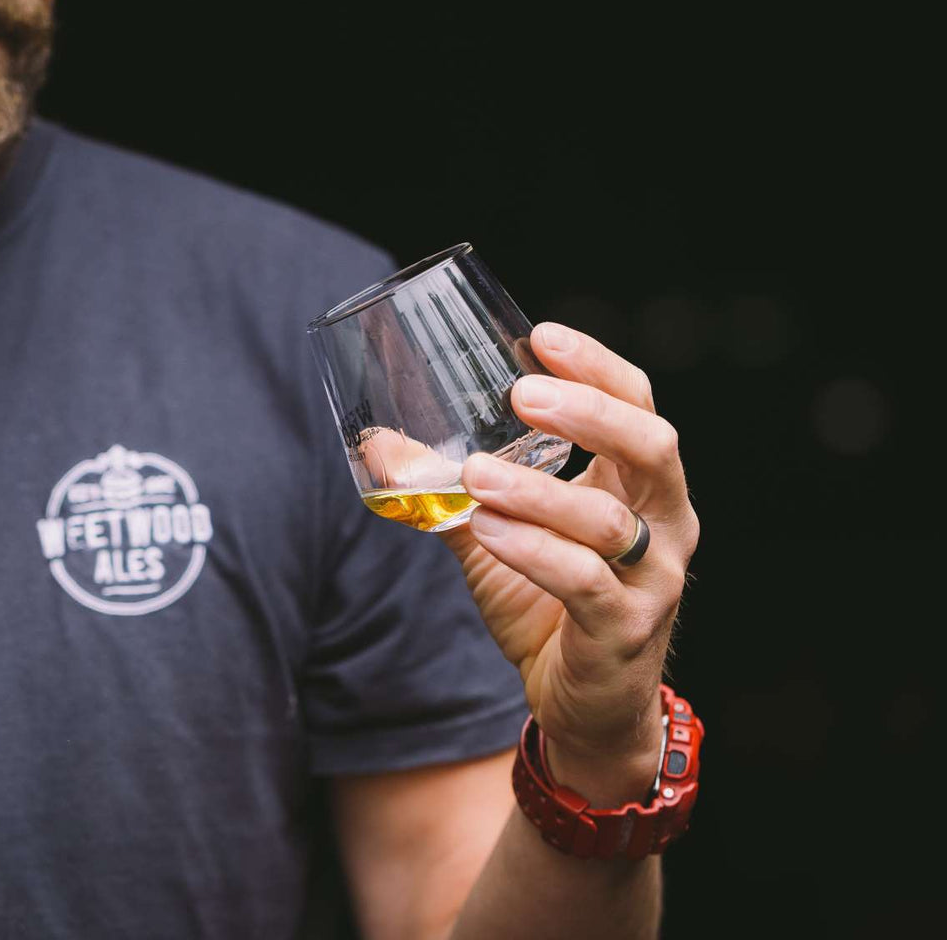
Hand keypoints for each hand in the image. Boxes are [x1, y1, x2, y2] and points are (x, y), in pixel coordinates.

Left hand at [439, 322, 698, 805]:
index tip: (540, 337)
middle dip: (589, 412)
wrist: (586, 705)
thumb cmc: (549, 605)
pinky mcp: (624, 630)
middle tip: (522, 395)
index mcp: (638, 486)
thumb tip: (380, 443)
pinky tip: (488, 528)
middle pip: (652, 446)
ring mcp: (653, 579)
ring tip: (478, 473)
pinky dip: (533, 551)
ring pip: (609, 520)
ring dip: (539, 491)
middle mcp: (663, 524)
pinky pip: (584, 582)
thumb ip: (456, 489)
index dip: (596, 368)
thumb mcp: (502, 533)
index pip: (636, 405)